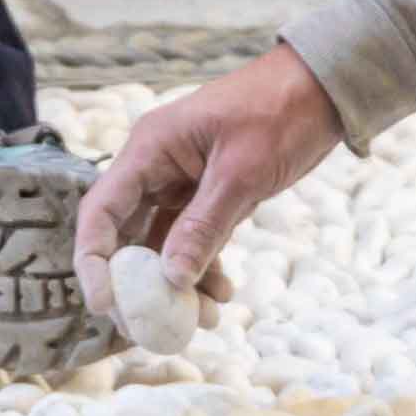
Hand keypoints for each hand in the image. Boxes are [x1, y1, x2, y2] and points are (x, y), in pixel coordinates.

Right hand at [77, 42, 343, 312]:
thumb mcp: (242, 173)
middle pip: (124, 235)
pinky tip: (222, 293)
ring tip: (205, 318)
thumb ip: (203, 225)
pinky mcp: (207, 194)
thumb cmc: (279, 112)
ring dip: (177, 284)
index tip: (106, 304)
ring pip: (162, 245)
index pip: (100, 211)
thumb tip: (170, 279)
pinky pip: (193, 240)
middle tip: (153, 326)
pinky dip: (203, 267)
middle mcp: (155, 167)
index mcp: (149, 149)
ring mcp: (180, 182)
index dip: (94, 261)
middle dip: (137, 284)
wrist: (322, 88)